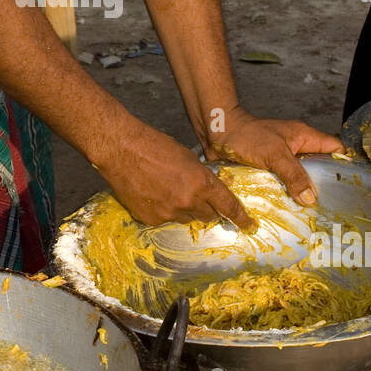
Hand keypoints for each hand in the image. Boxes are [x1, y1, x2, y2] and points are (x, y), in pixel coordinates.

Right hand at [99, 123, 255, 229]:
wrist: (121, 150)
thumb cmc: (155, 146)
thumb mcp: (188, 158)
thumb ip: (201, 178)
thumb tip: (208, 191)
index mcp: (202, 183)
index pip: (228, 206)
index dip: (240, 217)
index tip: (248, 225)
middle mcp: (188, 202)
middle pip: (208, 216)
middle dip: (207, 209)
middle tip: (196, 197)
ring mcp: (169, 213)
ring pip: (186, 219)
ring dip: (184, 209)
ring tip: (168, 190)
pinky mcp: (151, 219)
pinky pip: (165, 220)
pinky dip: (164, 211)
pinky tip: (153, 194)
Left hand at [204, 105, 342, 206]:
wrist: (217, 133)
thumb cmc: (246, 136)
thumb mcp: (274, 154)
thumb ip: (294, 175)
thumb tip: (311, 198)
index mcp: (304, 137)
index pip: (334, 149)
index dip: (343, 165)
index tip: (349, 186)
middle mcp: (296, 149)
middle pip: (319, 168)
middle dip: (323, 186)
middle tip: (330, 208)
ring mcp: (281, 161)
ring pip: (299, 179)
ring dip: (301, 195)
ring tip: (311, 216)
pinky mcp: (268, 171)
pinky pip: (282, 185)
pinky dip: (284, 196)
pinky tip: (287, 213)